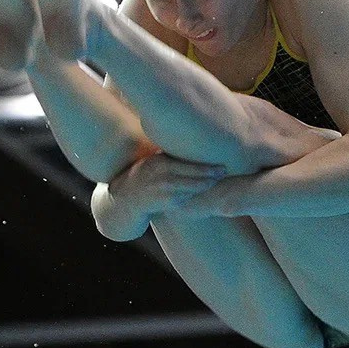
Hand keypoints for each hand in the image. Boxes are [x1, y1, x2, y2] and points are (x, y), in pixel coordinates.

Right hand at [109, 153, 227, 219]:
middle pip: (193, 175)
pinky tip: (204, 192)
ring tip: (217, 181)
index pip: (188, 163)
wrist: (124, 200)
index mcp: (160, 163)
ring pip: (191, 188)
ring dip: (205, 185)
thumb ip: (170, 156)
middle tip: (224, 171)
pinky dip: (194, 195)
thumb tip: (192, 143)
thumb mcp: (153, 162)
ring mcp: (163, 191)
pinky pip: (184, 199)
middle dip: (210, 174)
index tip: (220, 161)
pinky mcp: (164, 204)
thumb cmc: (143, 177)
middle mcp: (161, 176)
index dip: (206, 164)